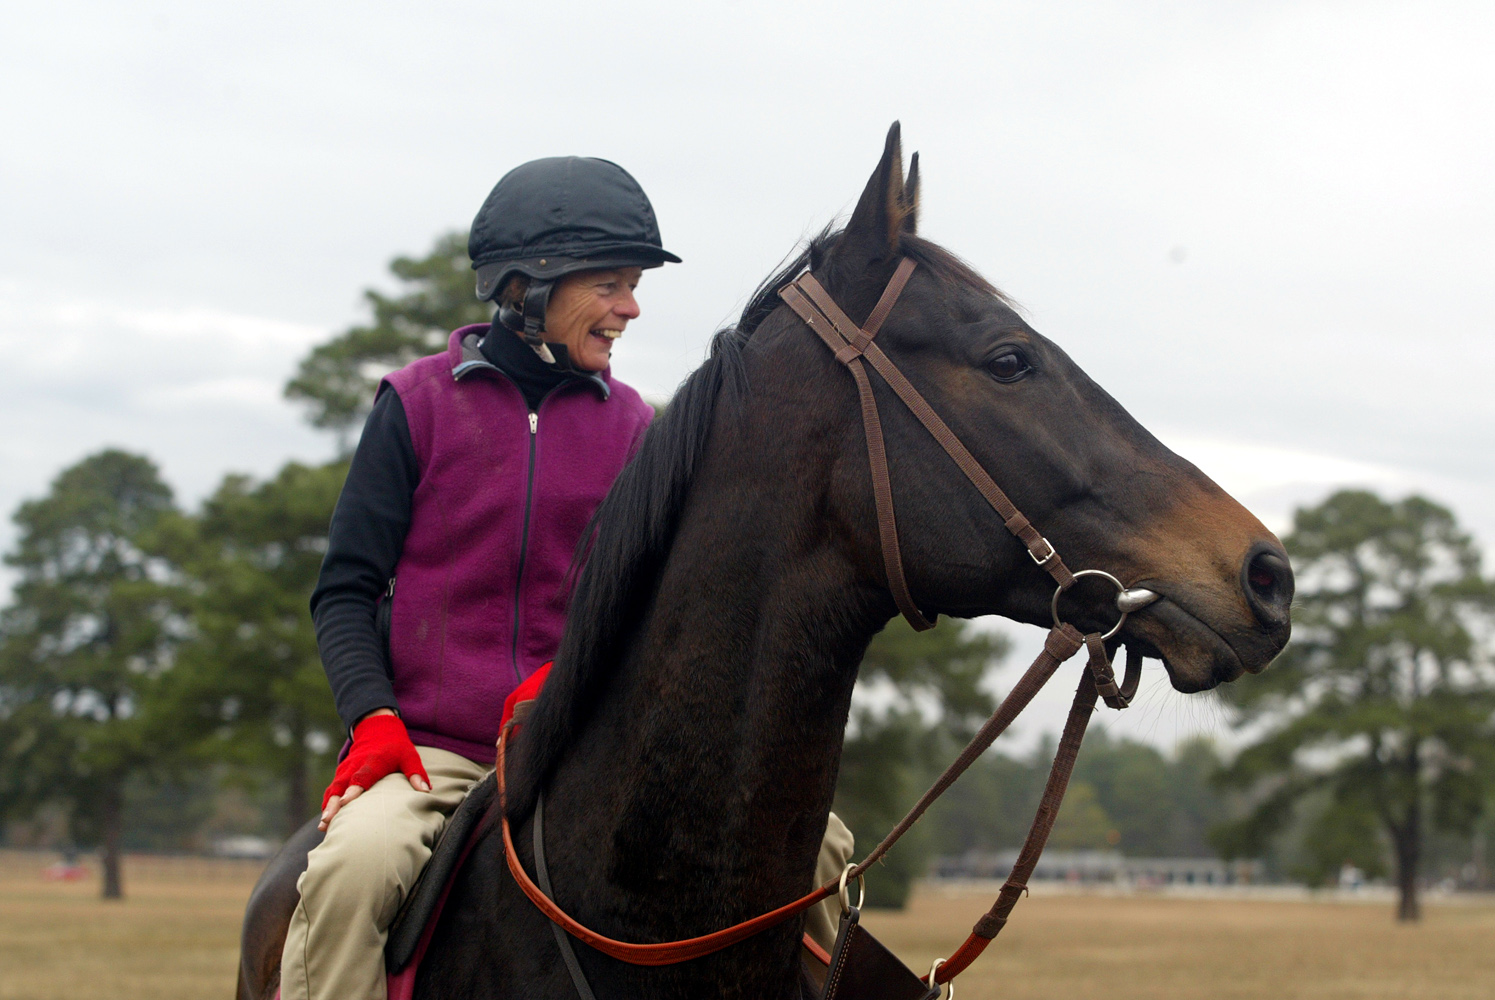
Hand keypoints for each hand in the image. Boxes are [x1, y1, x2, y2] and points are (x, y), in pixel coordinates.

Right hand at [319, 710, 429, 830]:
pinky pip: (331, 790)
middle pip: (342, 785)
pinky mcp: (340, 774)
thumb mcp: (409, 755)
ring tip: (324, 825)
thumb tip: (426, 791)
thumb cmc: (396, 747)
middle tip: (328, 820)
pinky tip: (324, 823)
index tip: (347, 802)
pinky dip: (326, 804)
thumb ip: (416, 772)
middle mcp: (356, 765)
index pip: (362, 776)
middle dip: (335, 802)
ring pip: (333, 789)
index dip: (354, 789)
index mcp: (374, 761)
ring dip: (328, 806)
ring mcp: (345, 770)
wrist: (377, 730)